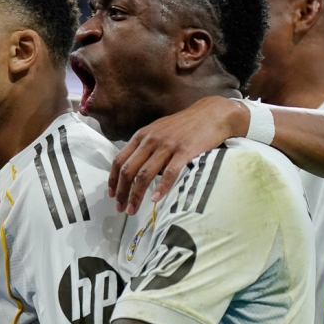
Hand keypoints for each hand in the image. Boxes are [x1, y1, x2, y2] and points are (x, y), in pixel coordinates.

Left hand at [109, 96, 247, 213]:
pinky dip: (162, 187)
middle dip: (122, 192)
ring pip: (145, 174)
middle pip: (129, 170)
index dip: (113, 179)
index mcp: (142, 136)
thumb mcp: (158, 130)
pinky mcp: (185, 151)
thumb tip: (136, 169)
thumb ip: (145, 147)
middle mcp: (151, 140)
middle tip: (120, 208)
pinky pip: (170, 172)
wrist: (212, 113)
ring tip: (133, 210)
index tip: (112, 195)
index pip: (120, 160)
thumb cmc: (184, 125)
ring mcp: (167, 145)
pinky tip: (156, 199)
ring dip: (136, 195)